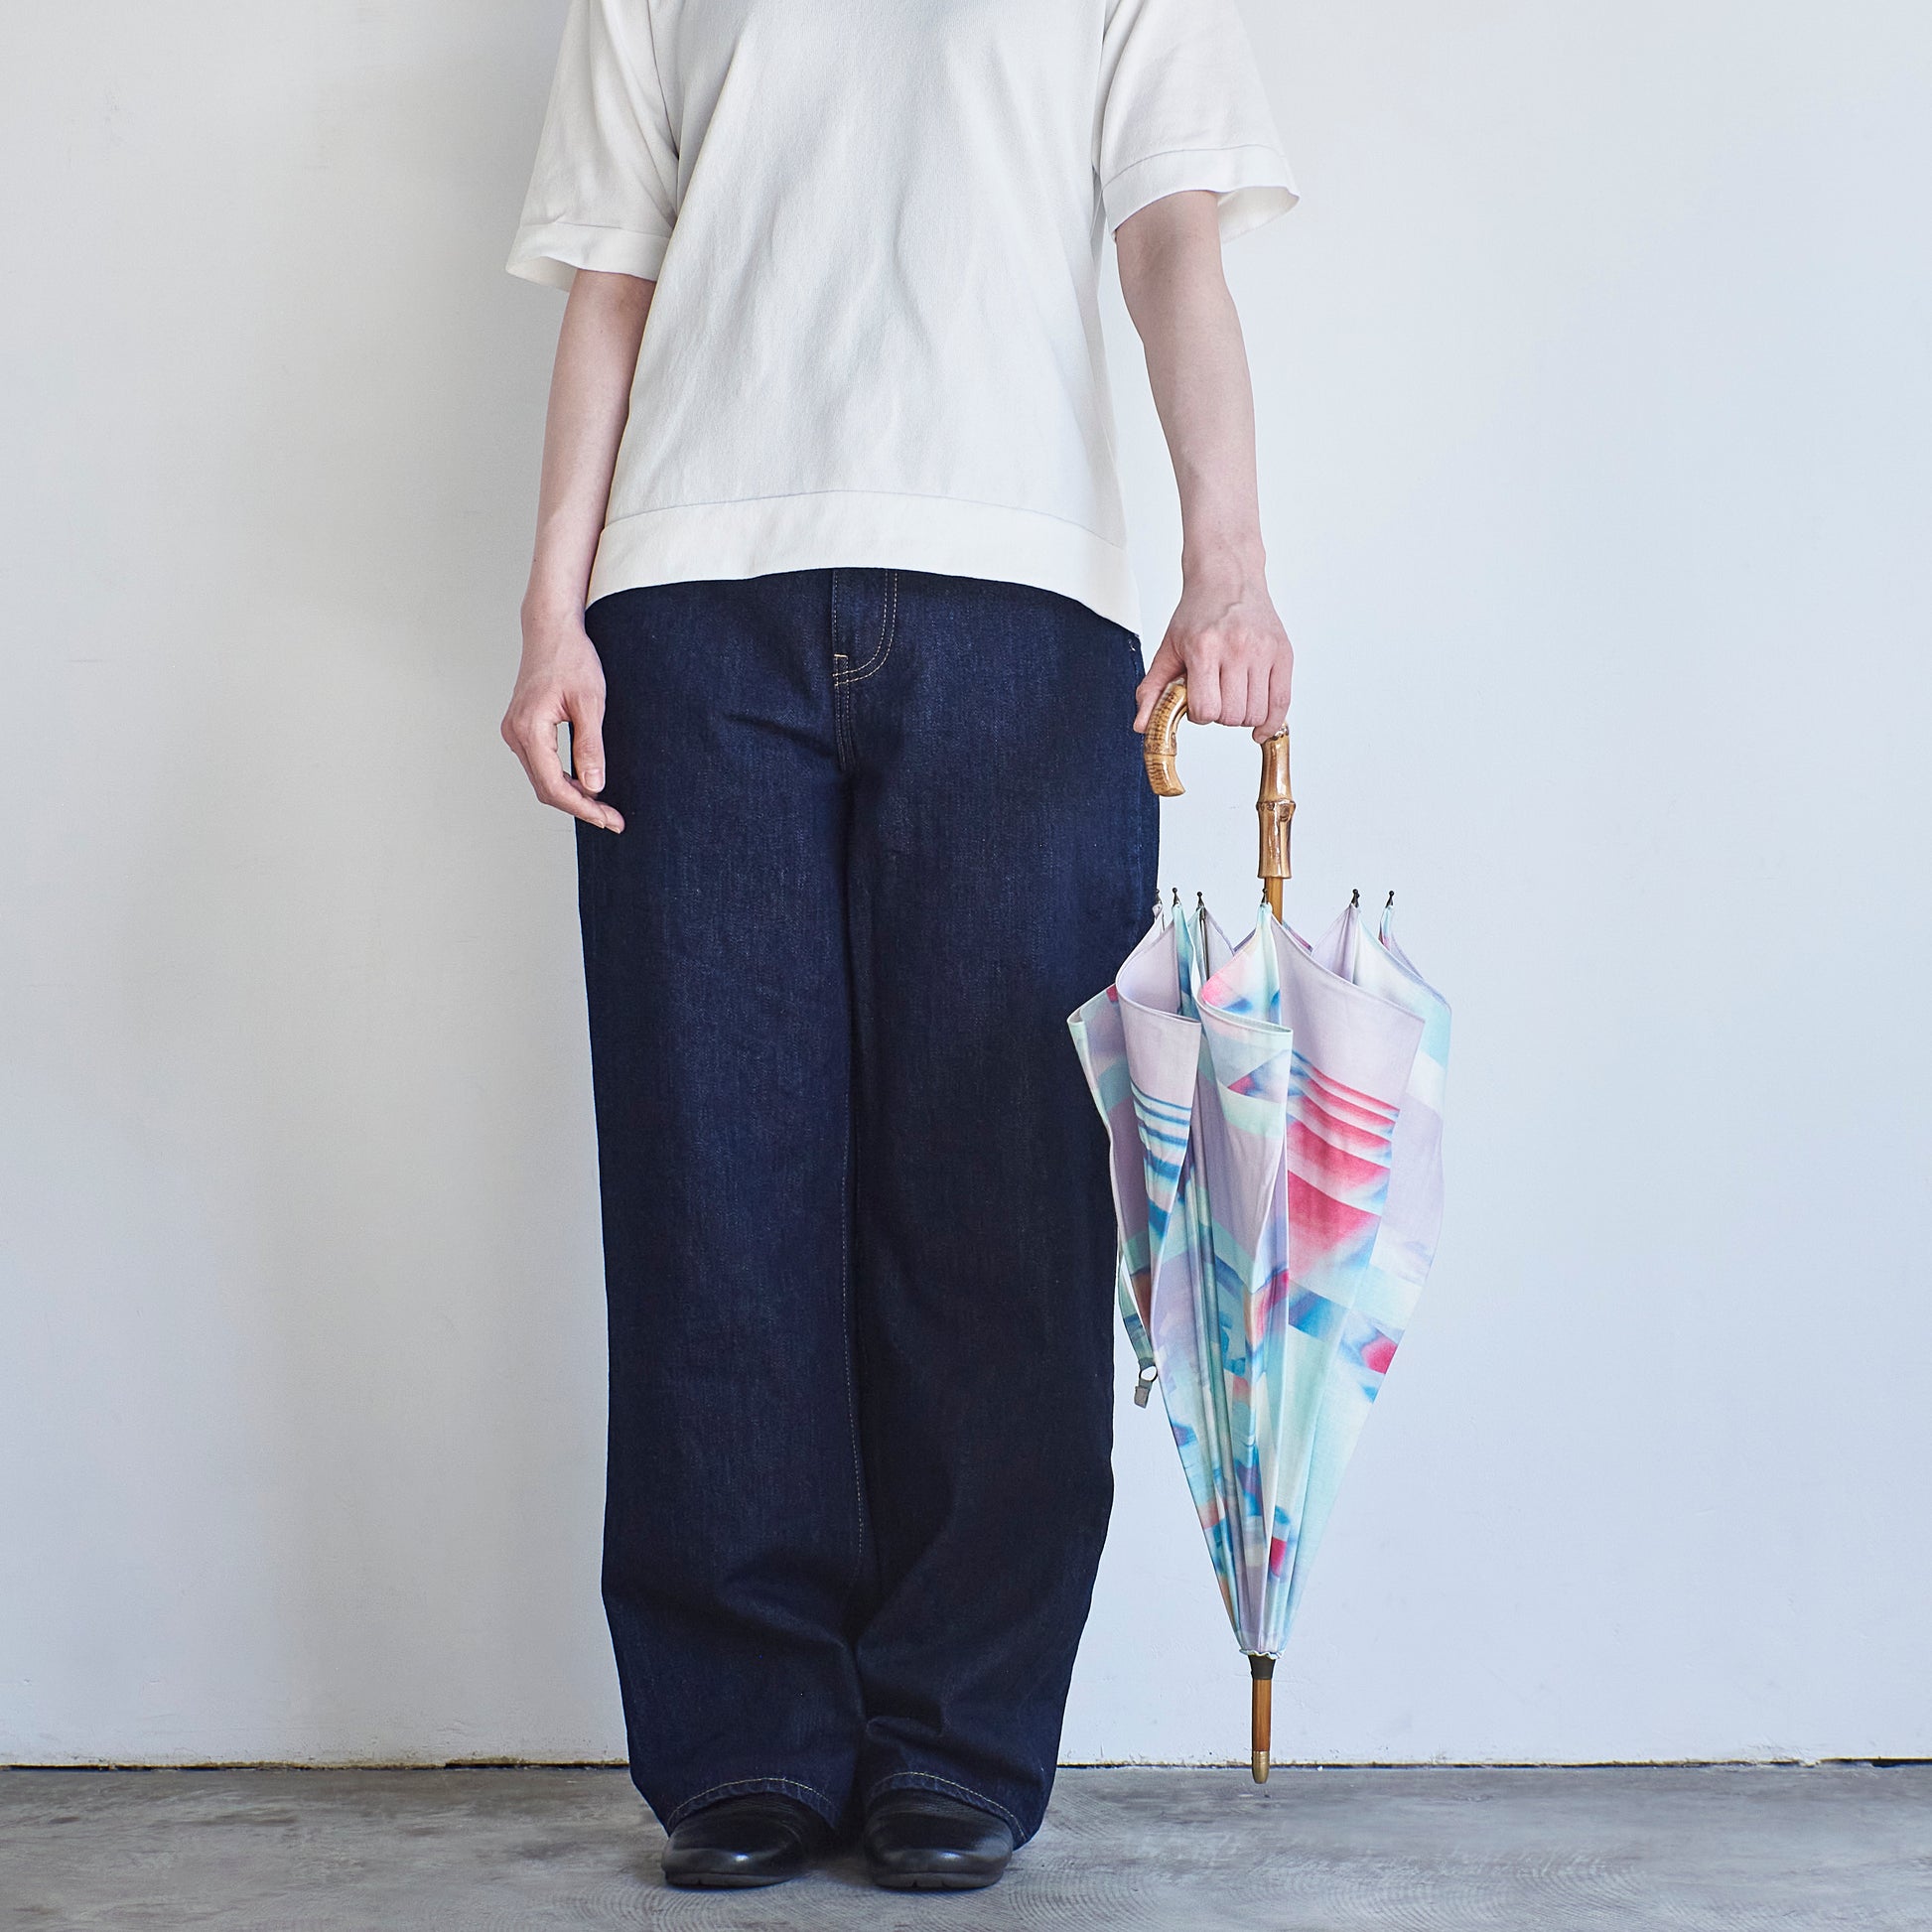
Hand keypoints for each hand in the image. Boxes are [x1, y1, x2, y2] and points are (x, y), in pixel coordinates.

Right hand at [500, 613, 624, 832]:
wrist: (552, 630)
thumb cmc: (571, 658)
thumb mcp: (590, 702)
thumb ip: (590, 746)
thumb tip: (595, 786)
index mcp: (529, 729)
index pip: (553, 785)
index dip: (583, 808)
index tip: (608, 819)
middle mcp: (515, 734)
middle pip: (545, 788)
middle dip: (580, 807)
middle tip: (612, 820)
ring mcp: (515, 732)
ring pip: (542, 779)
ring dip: (572, 796)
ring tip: (604, 808)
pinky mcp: (522, 729)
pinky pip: (541, 765)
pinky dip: (563, 780)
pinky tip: (586, 785)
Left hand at [1132, 566, 1293, 742]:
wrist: (1228, 576)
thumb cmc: (1198, 612)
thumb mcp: (1169, 647)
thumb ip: (1153, 689)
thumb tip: (1142, 726)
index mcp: (1204, 648)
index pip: (1206, 709)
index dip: (1200, 714)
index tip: (1198, 702)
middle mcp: (1237, 648)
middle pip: (1233, 716)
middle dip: (1221, 716)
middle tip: (1216, 696)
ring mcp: (1263, 651)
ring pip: (1257, 713)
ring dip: (1243, 717)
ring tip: (1234, 697)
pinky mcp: (1283, 653)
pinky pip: (1282, 702)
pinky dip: (1271, 722)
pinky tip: (1260, 726)